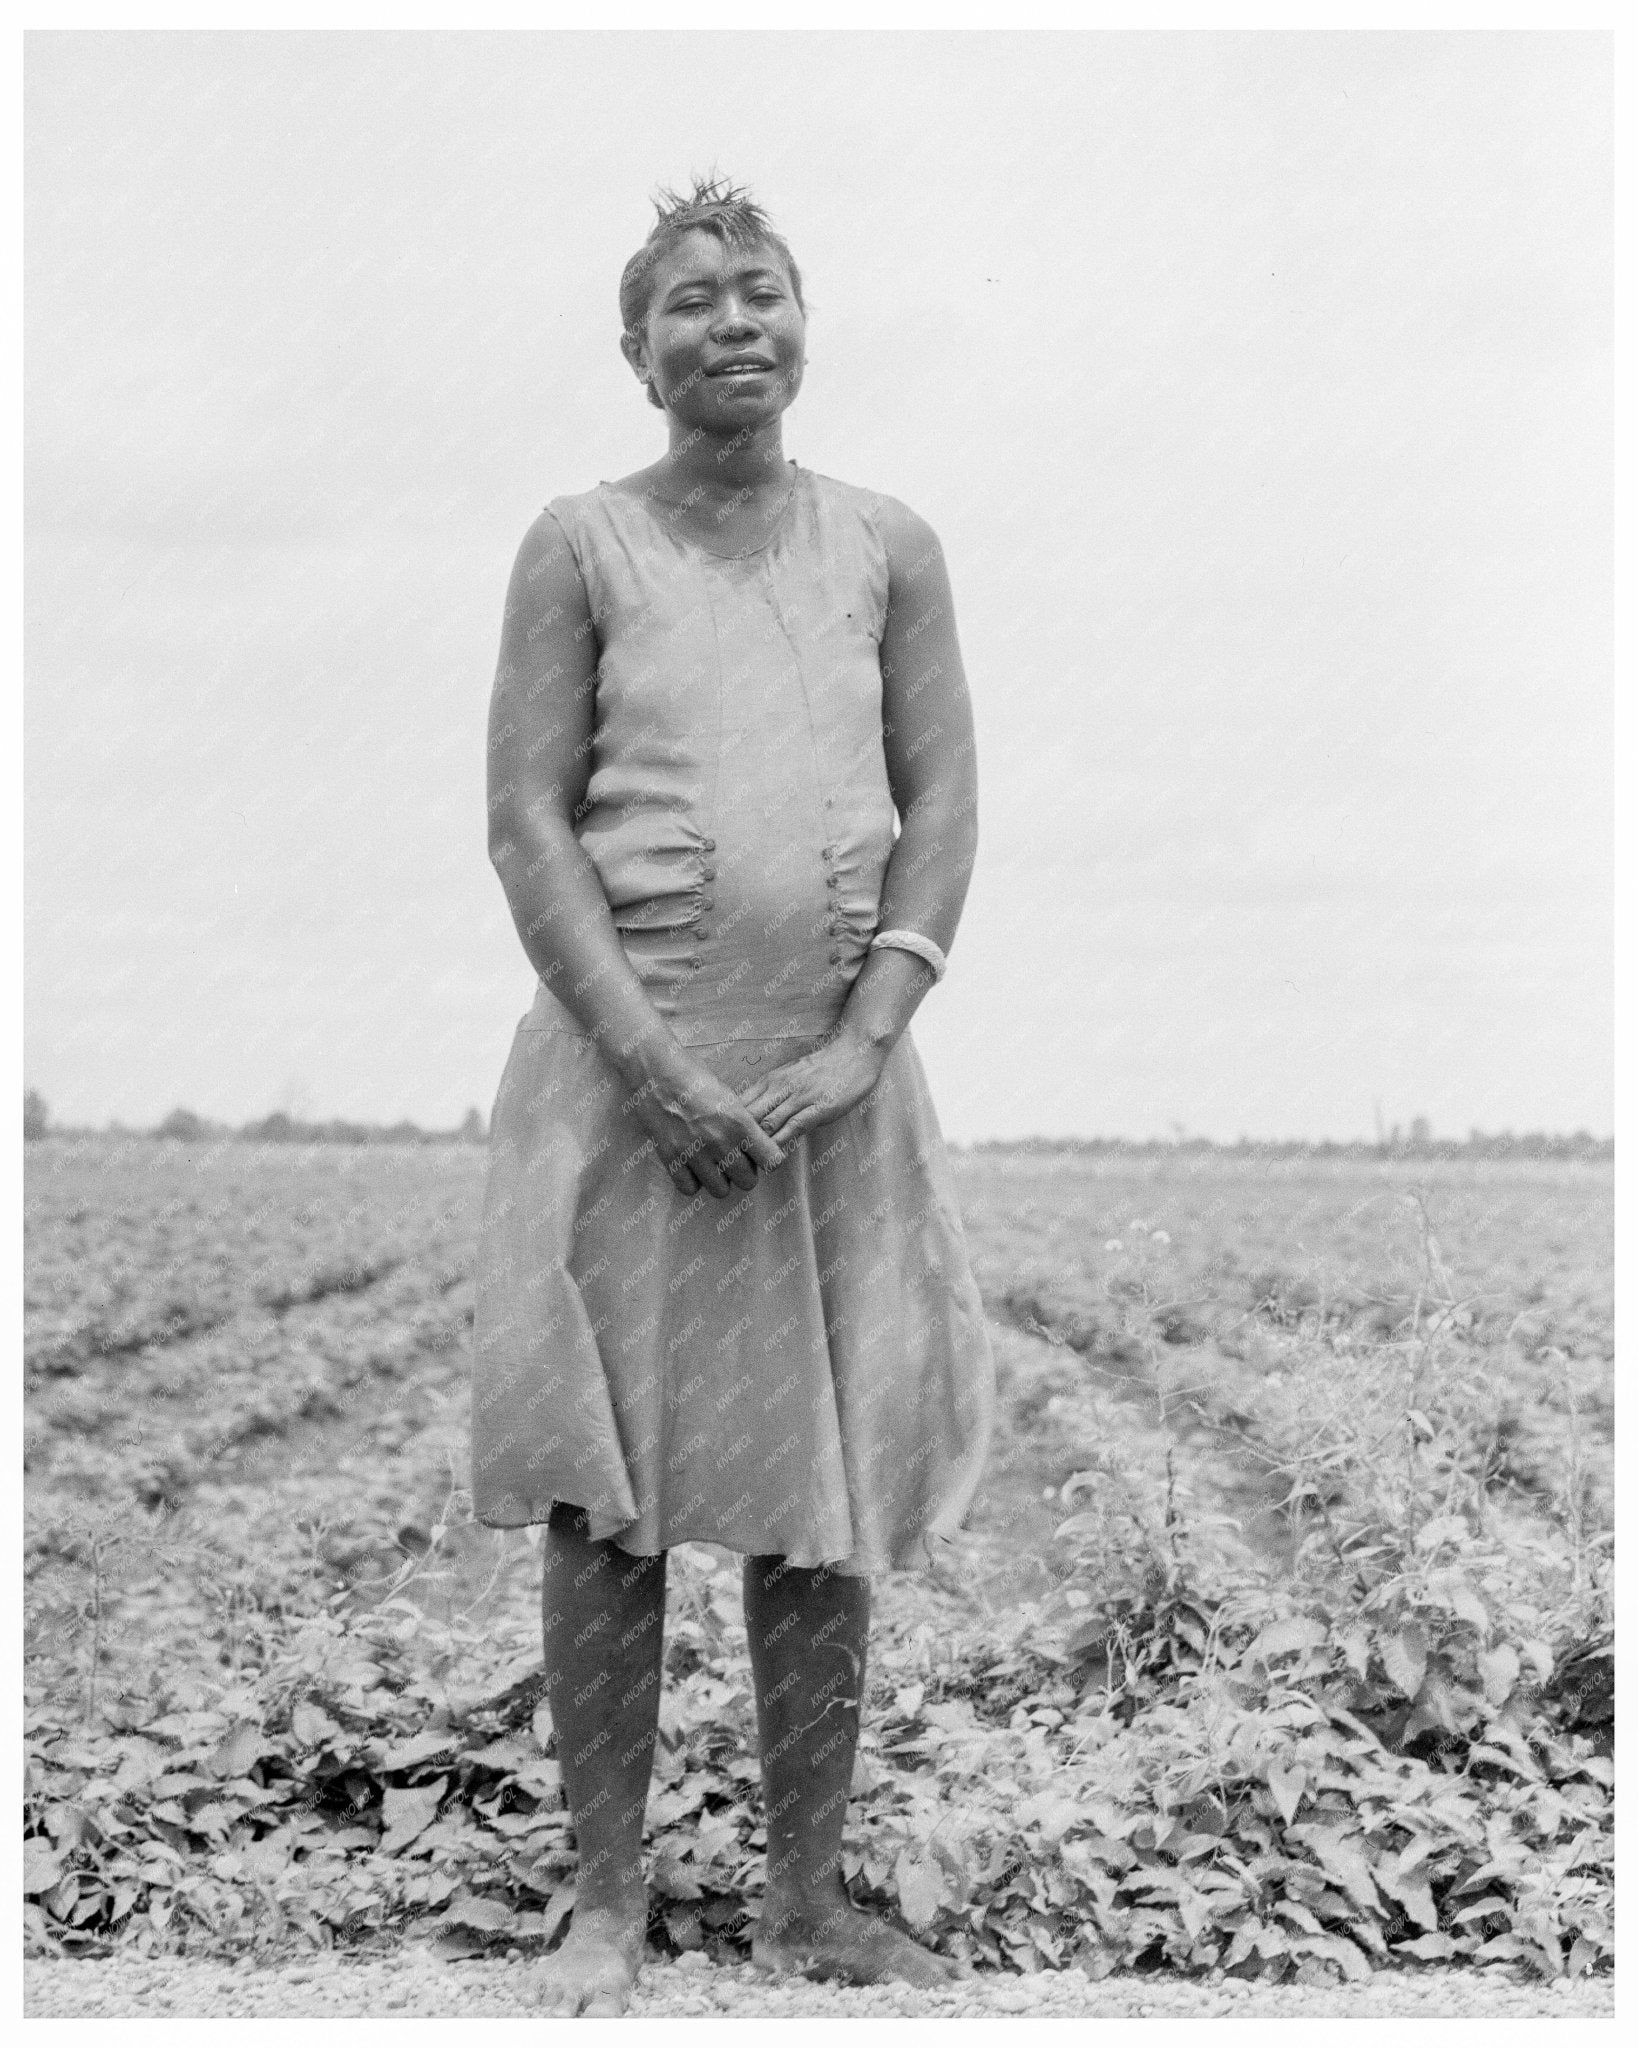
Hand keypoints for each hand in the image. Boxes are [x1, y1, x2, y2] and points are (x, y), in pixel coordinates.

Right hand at [627, 1052, 786, 1199]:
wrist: (655, 1069)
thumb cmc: (694, 1075)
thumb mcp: (729, 1095)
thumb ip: (743, 1124)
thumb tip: (755, 1148)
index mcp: (739, 1122)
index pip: (773, 1161)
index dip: (767, 1159)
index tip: (759, 1154)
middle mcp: (719, 1141)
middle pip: (748, 1181)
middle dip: (743, 1172)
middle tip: (733, 1158)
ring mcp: (693, 1152)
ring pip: (721, 1191)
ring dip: (719, 1180)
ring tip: (711, 1164)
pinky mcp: (670, 1157)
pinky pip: (689, 1189)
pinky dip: (692, 1180)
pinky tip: (691, 1165)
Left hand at [737, 1031, 886, 1150]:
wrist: (853, 1054)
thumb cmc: (820, 1067)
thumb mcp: (788, 1075)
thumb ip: (770, 1095)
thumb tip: (751, 1117)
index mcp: (770, 1080)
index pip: (740, 1104)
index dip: (729, 1125)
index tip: (723, 1144)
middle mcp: (780, 1087)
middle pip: (749, 1116)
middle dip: (737, 1139)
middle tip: (730, 1161)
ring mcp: (799, 1097)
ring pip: (768, 1123)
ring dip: (757, 1146)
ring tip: (747, 1166)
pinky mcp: (817, 1107)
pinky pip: (793, 1127)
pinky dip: (781, 1144)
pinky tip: (774, 1158)